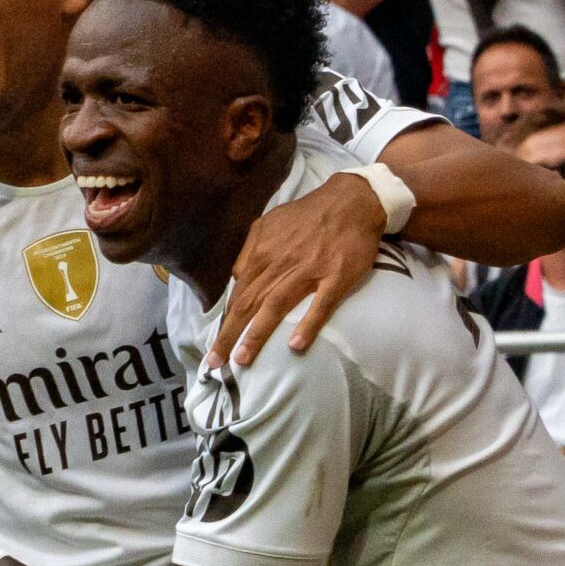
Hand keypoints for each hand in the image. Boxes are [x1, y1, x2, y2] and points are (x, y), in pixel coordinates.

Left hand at [207, 167, 386, 366]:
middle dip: (229, 335)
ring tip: (243, 360)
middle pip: (249, 304)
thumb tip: (235, 277)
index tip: (212, 347)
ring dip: (257, 334)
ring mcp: (309, 271)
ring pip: (276, 307)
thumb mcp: (269, 224)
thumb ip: (249, 250)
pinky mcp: (336, 277)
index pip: (237, 294)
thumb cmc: (308, 216)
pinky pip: (321, 305)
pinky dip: (307, 325)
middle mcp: (280, 264)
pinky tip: (295, 346)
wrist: (351, 201)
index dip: (223, 322)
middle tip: (215, 364)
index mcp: (263, 253)